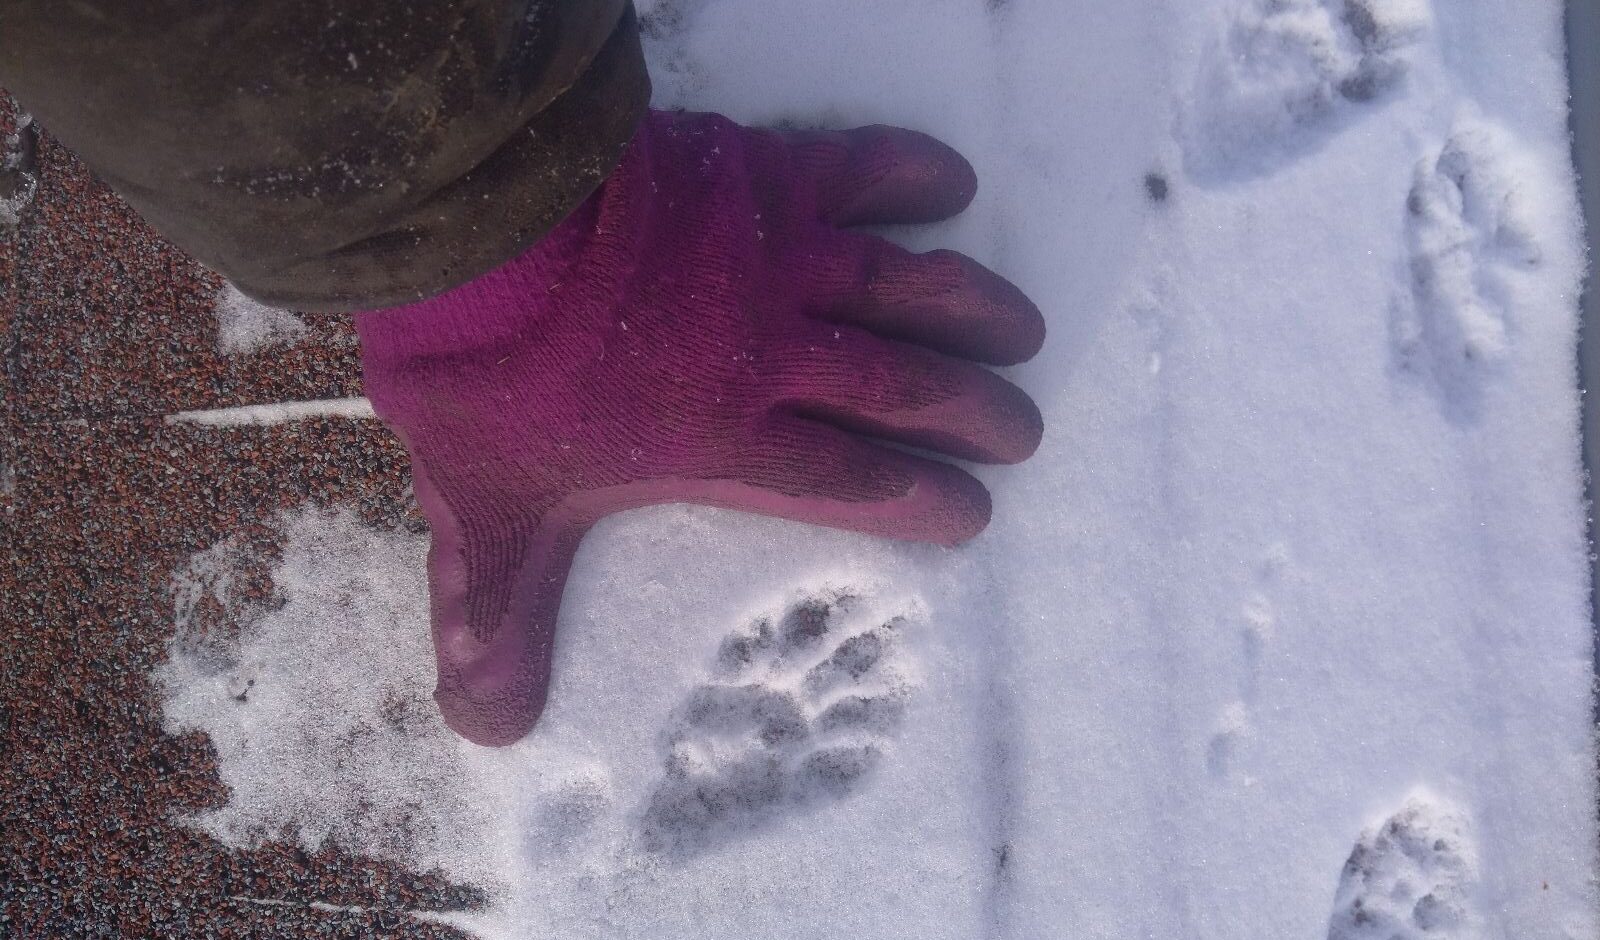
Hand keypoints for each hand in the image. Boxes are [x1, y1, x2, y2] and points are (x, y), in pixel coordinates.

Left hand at [354, 109, 1044, 745]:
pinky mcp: (762, 172)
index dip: (919, 498)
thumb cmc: (485, 373)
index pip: (849, 479)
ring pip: (903, 288)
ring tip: (1026, 332)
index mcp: (723, 437)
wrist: (483, 224)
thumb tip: (488, 731)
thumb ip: (497, 615)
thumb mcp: (486, 512)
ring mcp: (777, 258)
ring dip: (971, 311)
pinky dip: (911, 174)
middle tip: (1023, 431)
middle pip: (901, 389)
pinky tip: (954, 183)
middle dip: (973, 414)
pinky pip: (860, 169)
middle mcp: (774, 352)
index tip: (972, 512)